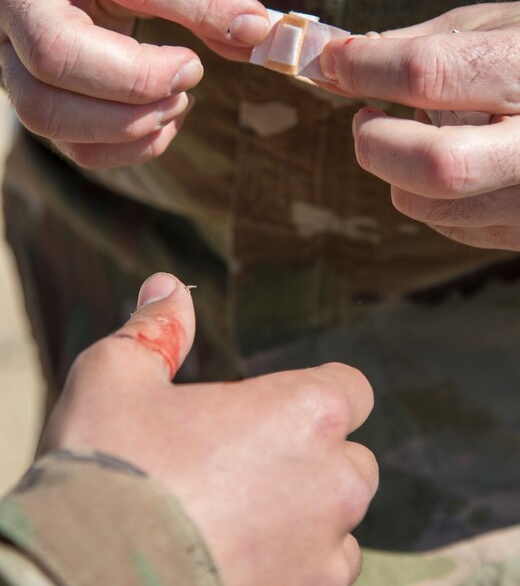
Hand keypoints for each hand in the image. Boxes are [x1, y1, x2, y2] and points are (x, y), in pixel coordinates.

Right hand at [0, 0, 267, 168]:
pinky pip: (64, 144)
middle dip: (141, 79)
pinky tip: (160, 121)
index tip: (250, 28)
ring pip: (46, 110)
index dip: (198, 7)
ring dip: (128, 123)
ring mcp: (7, 47)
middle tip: (194, 72)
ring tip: (178, 101)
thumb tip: (252, 35)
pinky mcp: (23, 91)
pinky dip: (124, 148)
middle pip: (58, 54)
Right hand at [40, 273, 376, 585]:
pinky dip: (295, 563)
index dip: (317, 391)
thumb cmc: (108, 469)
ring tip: (239, 512)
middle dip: (311, 454)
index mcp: (304, 412)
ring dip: (307, 513)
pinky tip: (241, 553)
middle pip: (350, 456)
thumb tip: (169, 287)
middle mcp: (333, 481)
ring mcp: (324, 552)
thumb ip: (158, 328)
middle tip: (244, 461)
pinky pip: (322, 574)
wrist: (86, 576)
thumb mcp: (117, 376)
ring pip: (340, 521)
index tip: (276, 405)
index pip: (351, 387)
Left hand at [320, 2, 519, 248]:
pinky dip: (427, 195)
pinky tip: (444, 161)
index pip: (429, 75)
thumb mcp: (494, 26)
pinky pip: (452, 225)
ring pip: (435, 206)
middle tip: (363, 119)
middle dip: (377, 143)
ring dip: (397, 171)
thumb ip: (419, 44)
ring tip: (407, 136)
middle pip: (437, 166)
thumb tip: (340, 64)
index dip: (365, 69)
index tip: (333, 61)